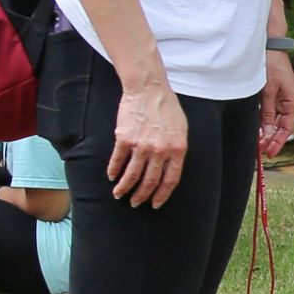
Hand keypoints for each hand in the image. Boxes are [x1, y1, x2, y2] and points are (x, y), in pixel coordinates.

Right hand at [110, 73, 188, 206]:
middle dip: (141, 196)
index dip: (162, 195)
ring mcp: (142, 145)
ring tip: (119, 195)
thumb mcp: (181, 129)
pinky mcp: (124, 139)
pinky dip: (114, 171)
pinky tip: (112, 177)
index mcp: (177, 150)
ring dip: (124, 188)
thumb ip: (177, 150)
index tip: (155, 204)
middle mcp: (160, 151)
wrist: (148, 89)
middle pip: (150, 182)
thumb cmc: (167, 108)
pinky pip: (118, 160)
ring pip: (132, 175)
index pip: (170, 180)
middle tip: (135, 203)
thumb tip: (170, 169)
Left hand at [259, 51, 293, 155]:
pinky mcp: (271, 92)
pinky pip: (268, 111)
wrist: (268, 44)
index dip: (278, 141)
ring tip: (256, 142)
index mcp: (291, 100)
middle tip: (260, 151)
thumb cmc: (271, 63)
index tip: (269, 153)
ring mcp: (279, 96)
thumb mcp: (267, 90)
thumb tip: (267, 133)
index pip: (286, 127)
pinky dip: (262, 120)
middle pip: (280, 126)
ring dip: (265, 131)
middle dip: (271, 139)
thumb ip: (267, 112)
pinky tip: (255, 127)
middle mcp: (287, 101)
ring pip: (273, 119)